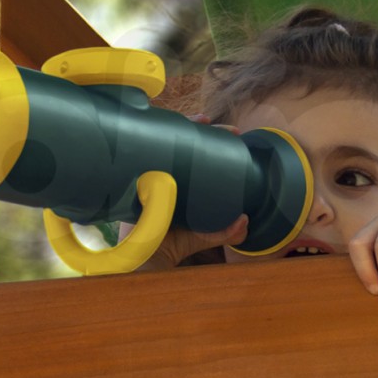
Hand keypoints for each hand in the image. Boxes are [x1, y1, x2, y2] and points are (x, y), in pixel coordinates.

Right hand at [124, 113, 246, 270]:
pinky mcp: (132, 173)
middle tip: (229, 130)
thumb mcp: (201, 236)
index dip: (215, 143)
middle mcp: (165, 174)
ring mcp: (148, 171)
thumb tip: (245, 221)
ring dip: (183, 125)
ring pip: (164, 140)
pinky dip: (151, 133)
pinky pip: (140, 148)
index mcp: (182, 184)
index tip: (236, 136)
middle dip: (206, 131)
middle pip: (184, 144)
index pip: (199, 157)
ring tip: (204, 120)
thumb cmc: (168, 245)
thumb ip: (223, 232)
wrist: (141, 257)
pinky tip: (164, 124)